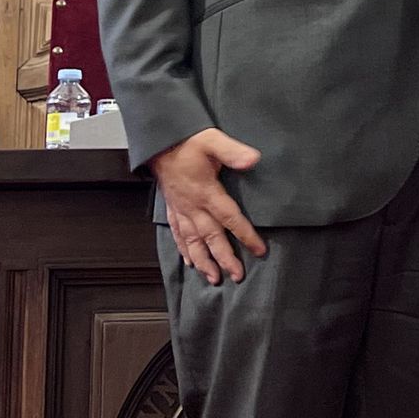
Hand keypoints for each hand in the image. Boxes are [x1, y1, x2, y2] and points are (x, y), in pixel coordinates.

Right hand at [150, 127, 266, 284]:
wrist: (159, 143)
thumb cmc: (186, 142)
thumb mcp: (212, 140)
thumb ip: (232, 151)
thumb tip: (253, 159)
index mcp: (206, 192)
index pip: (230, 218)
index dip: (245, 235)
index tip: (258, 250)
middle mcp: (193, 206)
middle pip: (212, 238)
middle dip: (224, 259)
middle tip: (237, 275)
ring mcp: (181, 210)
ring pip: (193, 242)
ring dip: (203, 262)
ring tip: (213, 278)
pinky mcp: (173, 209)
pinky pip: (178, 234)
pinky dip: (184, 250)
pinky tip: (189, 262)